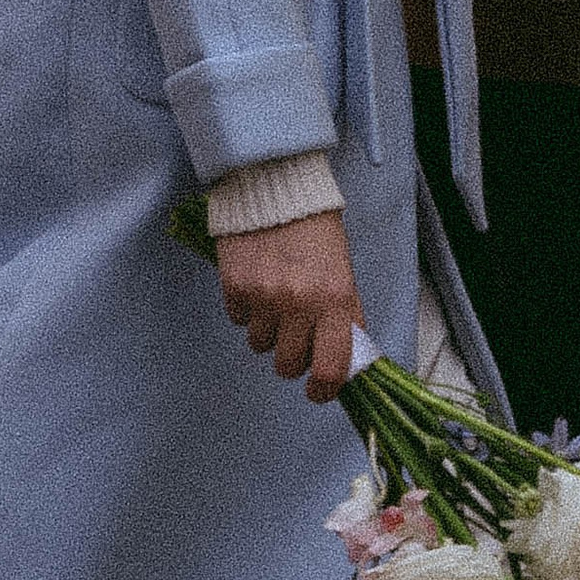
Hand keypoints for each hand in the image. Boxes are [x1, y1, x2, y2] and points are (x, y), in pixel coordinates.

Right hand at [218, 210, 361, 403]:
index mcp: (335, 300)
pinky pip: (239, 320)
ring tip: (276, 299)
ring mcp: (264, 296)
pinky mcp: (234, 287)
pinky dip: (247, 310)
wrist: (278, 189)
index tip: (319, 390)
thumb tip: (345, 361)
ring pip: (260, 346)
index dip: (324, 389)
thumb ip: (345, 317)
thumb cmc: (318, 231)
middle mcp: (299, 303)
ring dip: (269, 331)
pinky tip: (258, 283)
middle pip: (287, 366)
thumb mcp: (344, 273)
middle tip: (296, 335)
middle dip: (292, 358)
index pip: (329, 368)